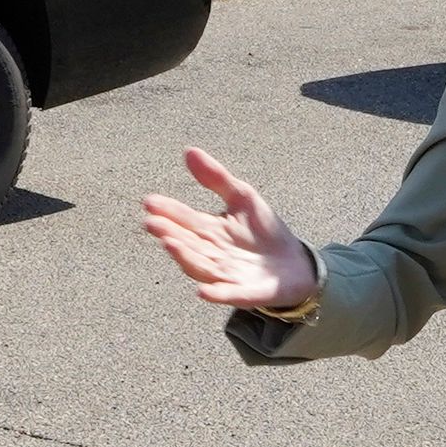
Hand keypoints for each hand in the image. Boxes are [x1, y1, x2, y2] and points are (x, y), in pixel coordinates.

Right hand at [141, 147, 317, 311]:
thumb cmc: (264, 231)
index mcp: (210, 231)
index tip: (150, 201)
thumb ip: (216, 178)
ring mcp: (226, 275)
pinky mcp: (246, 293)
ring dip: (184, 257)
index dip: (168, 211)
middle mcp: (212, 254)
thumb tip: (189, 151)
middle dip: (169, 233)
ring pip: (200, 267)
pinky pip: (228, 295)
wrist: (295, 263)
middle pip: (187, 243)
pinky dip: (215, 294)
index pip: (185, 219)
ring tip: (169, 243)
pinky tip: (203, 291)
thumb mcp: (242, 198)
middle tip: (152, 222)